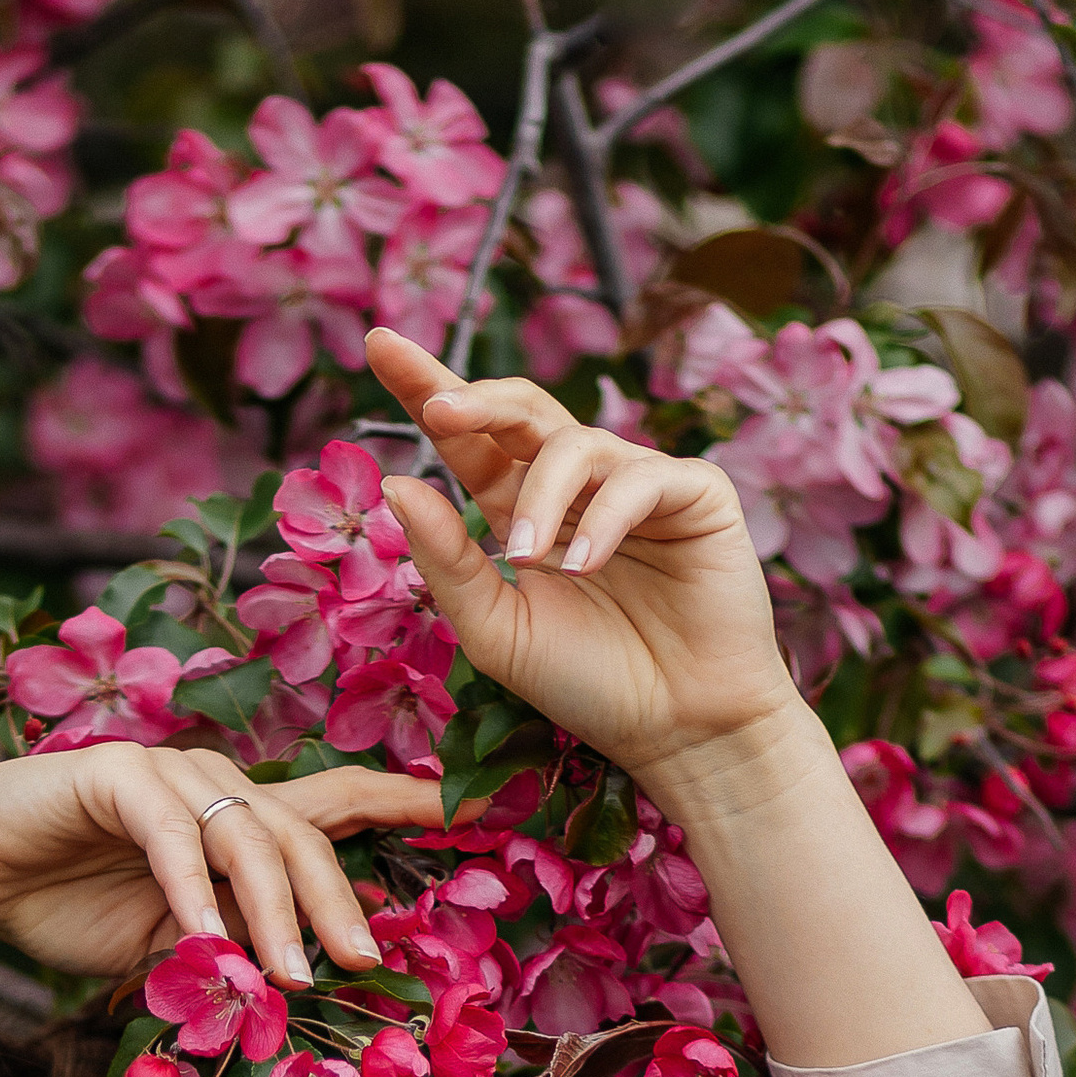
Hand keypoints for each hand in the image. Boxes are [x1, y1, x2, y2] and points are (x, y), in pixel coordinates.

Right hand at [0, 741, 446, 992]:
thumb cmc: (66, 903)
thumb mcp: (167, 946)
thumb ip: (229, 954)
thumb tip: (291, 995)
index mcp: (239, 818)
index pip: (338, 803)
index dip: (406, 806)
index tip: (479, 816)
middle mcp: (216, 785)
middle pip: (305, 834)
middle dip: (341, 903)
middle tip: (368, 964)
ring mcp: (167, 774)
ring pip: (247, 836)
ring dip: (274, 912)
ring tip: (289, 976)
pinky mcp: (115, 777)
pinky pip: (170, 835)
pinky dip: (191, 887)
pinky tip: (203, 934)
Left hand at [366, 327, 799, 799]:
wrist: (678, 732)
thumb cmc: (589, 686)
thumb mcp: (495, 630)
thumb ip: (446, 561)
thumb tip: (397, 483)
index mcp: (523, 512)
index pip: (469, 440)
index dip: (426, 389)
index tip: (379, 344)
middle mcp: (577, 488)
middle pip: (520, 411)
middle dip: (475, 398)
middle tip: (437, 407)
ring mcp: (637, 485)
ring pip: (574, 445)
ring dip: (541, 499)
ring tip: (529, 559)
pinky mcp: (695, 495)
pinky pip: (640, 479)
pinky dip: (603, 519)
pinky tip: (585, 567)